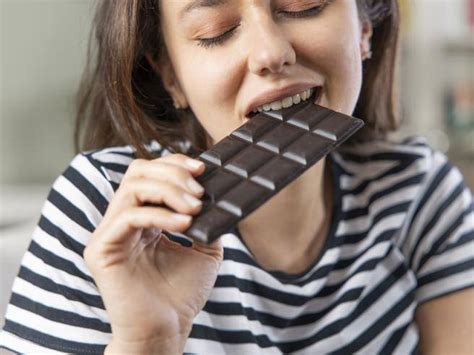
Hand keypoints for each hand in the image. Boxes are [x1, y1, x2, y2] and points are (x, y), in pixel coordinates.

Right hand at [84, 154, 222, 350]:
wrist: (167, 329)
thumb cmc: (182, 293)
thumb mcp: (205, 248)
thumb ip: (208, 219)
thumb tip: (219, 194)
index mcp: (143, 218)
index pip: (150, 174)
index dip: (174, 164)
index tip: (202, 168)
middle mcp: (123, 220)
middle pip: (138, 171)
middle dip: (173, 174)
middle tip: (199, 191)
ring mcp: (110, 233)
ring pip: (132, 187)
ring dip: (169, 191)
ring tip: (195, 208)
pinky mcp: (101, 249)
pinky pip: (128, 216)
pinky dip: (160, 214)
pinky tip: (185, 223)